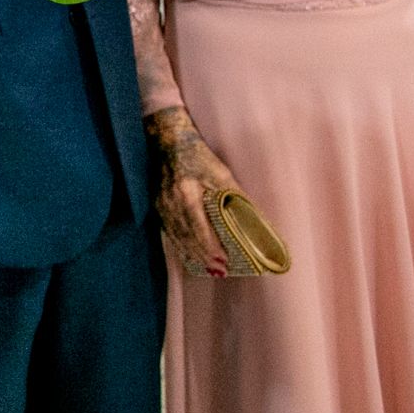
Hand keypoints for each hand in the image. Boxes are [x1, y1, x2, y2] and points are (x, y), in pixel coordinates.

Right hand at [148, 107, 242, 278]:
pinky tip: (188, 251)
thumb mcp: (221, 172)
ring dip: (192, 253)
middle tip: (219, 271)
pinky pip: (169, 230)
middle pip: (187, 236)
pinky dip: (180, 243)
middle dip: (203, 256)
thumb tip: (256, 217)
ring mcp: (161, 205)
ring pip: (176, 236)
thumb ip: (236, 195)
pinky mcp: (157, 205)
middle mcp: (170, 203)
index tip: (223, 260)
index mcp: (187, 194)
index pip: (199, 228)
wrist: (168, 141)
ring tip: (207, 267)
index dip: (211, 246)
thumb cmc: (197, 154)